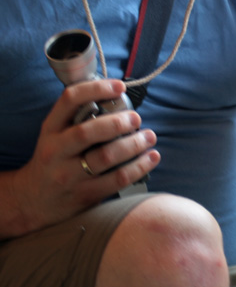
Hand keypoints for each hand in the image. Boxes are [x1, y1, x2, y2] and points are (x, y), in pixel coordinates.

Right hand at [9, 79, 158, 234]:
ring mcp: (68, 174)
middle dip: (118, 122)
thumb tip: (118, 98)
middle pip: (88, 132)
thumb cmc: (54, 160)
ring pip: (106, 156)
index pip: (69, 100)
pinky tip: (152, 157)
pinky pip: (117, 179)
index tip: (119, 86)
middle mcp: (56, 150)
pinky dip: (139, 166)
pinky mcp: (84, 194)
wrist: (32, 200)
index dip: (96, 89)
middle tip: (136, 118)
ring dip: (134, 144)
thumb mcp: (55, 135)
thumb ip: (78, 118)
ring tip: (149, 136)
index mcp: (51, 129)